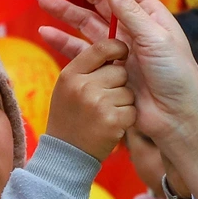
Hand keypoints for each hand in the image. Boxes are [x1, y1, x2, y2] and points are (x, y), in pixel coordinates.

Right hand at [38, 0, 197, 198]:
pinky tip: (45, 31)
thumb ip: (131, 13)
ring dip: (63, 9)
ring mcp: (119, 48)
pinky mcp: (108, 69)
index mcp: (150, 15)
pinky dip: (63, 40)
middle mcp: (133, 27)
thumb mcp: (156, 40)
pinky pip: (80, 50)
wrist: (176, 119)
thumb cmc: (176, 77)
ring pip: (86, 21)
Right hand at [44, 39, 135, 159]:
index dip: (117, 48)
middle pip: (119, 71)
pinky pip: (131, 109)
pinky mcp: (111, 120)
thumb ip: (86, 65)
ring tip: (105, 114)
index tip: (122, 54)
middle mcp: (82, 86)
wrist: (66, 155)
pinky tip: (112, 125)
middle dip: (118, 83)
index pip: (101, 48)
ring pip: (127, 91)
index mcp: (70, 74)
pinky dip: (126, 118)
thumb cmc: (71, 117)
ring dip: (123, 103)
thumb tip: (112, 43)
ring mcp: (97, 103)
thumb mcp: (68, 87)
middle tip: (102, 99)